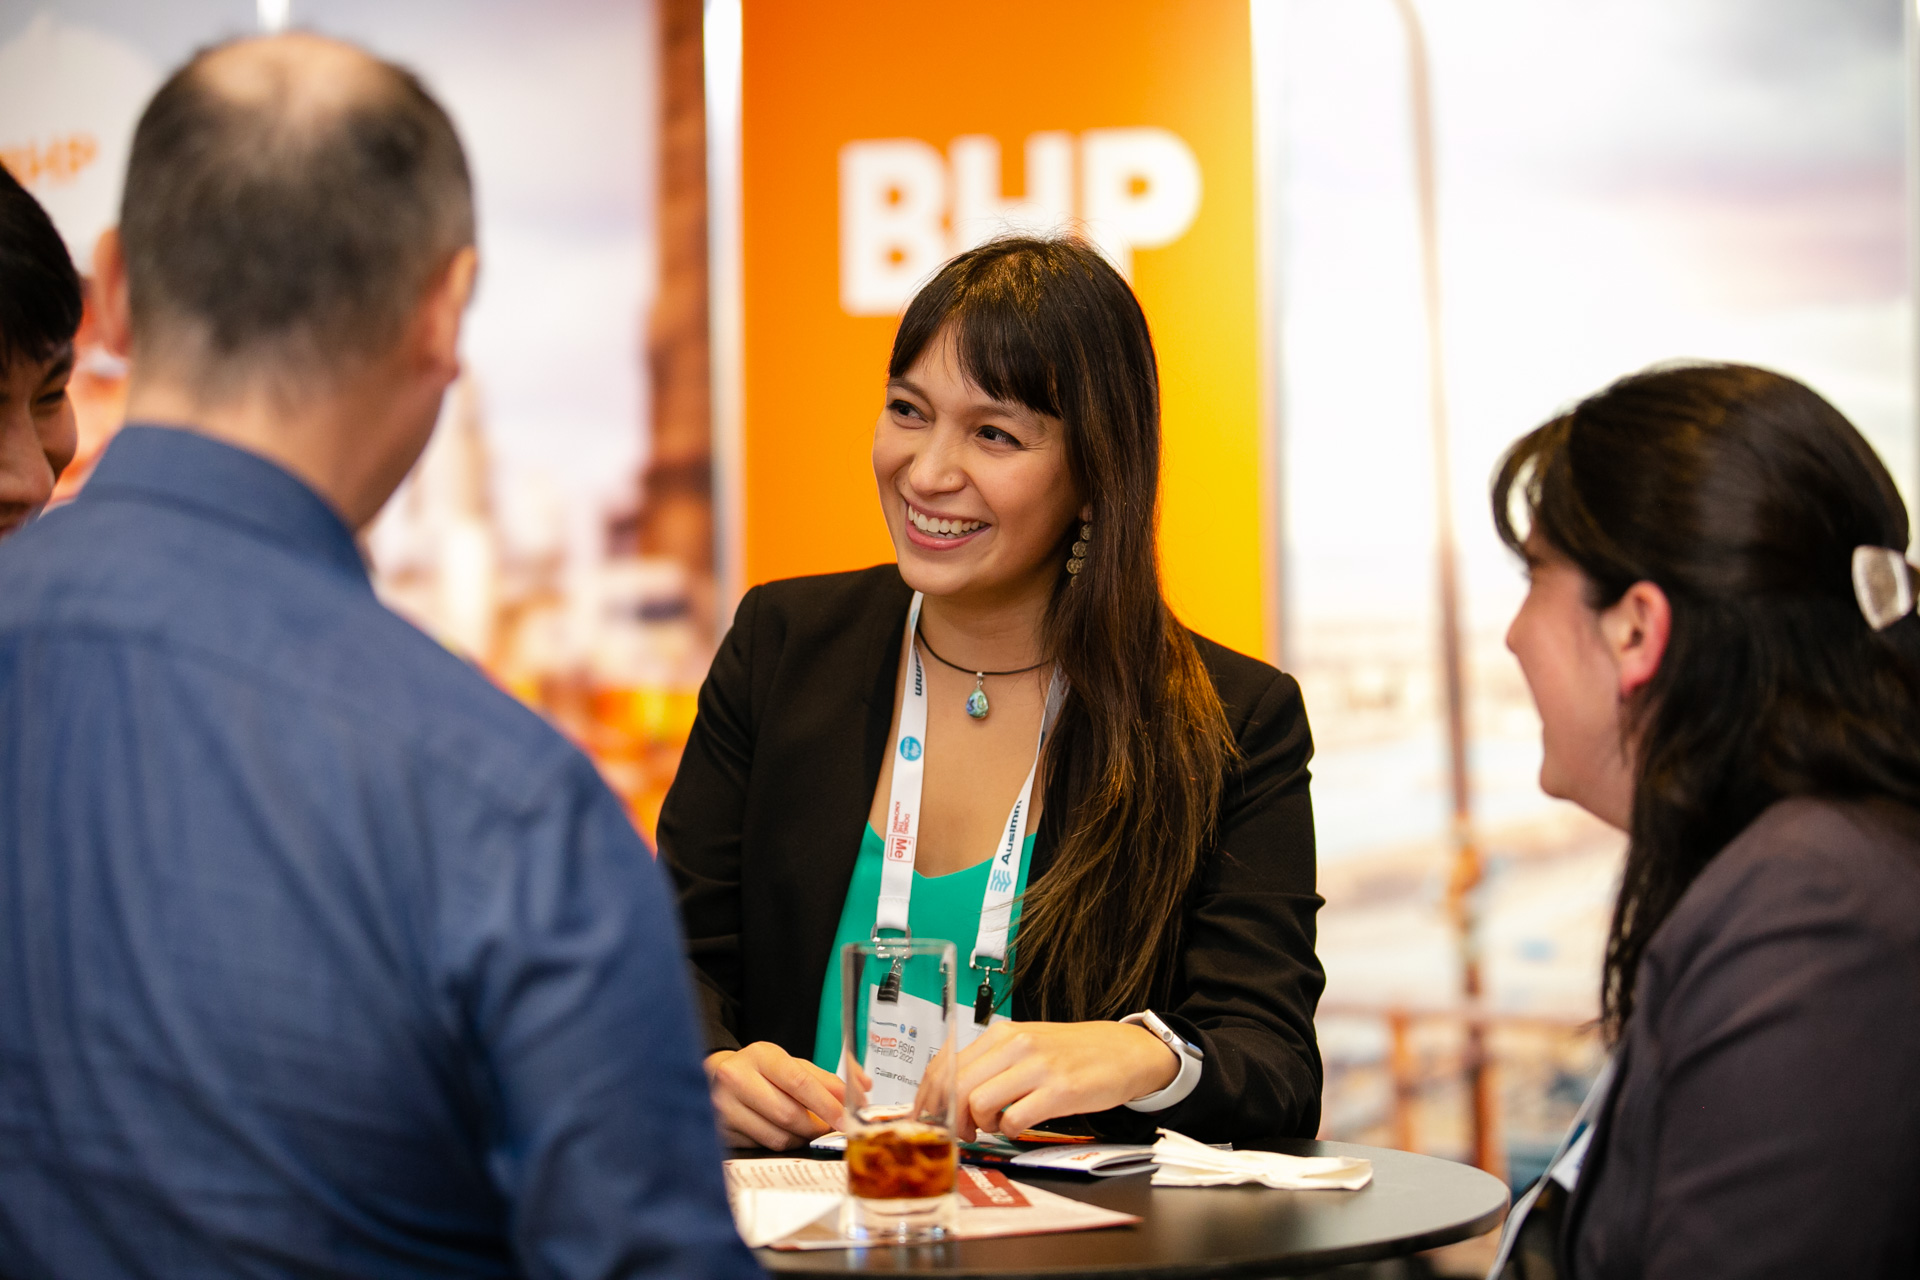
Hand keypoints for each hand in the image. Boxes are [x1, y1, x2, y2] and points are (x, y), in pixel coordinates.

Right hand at [704, 1042, 847, 1149]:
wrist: (715, 1077)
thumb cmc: (762, 1072)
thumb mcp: (792, 1065)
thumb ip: (828, 1078)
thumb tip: (863, 1089)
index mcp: (761, 1055)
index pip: (799, 1082)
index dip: (826, 1104)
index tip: (845, 1118)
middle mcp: (737, 1078)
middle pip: (789, 1114)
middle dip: (816, 1126)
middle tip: (829, 1128)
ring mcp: (724, 1106)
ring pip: (777, 1136)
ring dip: (800, 1138)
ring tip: (805, 1128)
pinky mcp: (720, 1130)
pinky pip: (762, 1147)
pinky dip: (780, 1143)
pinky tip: (780, 1131)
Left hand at [950, 1020, 1178, 1140]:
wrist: (1123, 1051)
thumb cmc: (1071, 1053)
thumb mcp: (1024, 1046)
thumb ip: (989, 1064)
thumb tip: (948, 1091)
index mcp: (1000, 1034)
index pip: (945, 1064)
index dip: (928, 1096)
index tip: (926, 1117)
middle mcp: (1015, 1045)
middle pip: (956, 1085)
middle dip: (950, 1118)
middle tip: (963, 1131)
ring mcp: (1037, 1067)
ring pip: (978, 1102)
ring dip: (980, 1125)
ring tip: (996, 1126)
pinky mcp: (1060, 1091)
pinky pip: (1014, 1120)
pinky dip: (1009, 1132)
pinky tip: (1019, 1127)